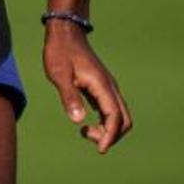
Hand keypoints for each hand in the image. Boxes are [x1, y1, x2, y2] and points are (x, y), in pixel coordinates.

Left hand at [43, 22, 132, 152]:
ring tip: (85, 131)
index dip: (110, 136)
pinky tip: (86, 124)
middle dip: (112, 136)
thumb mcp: (59, 75)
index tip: (100, 150)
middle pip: (124, 120)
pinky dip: (104, 122)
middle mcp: (110, 88)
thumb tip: (79, 121)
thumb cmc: (60, 53)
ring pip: (119, 116)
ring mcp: (107, 88)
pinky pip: (110, 111)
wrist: (65, 34)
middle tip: (88, 136)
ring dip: (108, 130)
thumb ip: (69, 97)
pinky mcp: (101, 89)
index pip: (115, 117)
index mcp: (102, 86)